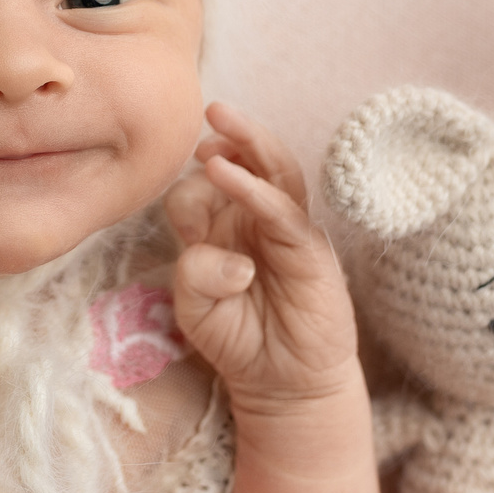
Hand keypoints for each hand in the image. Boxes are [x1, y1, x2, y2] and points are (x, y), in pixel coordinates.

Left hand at [163, 102, 360, 415]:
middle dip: (232, 133)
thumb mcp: (196, 310)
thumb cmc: (237, 339)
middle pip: (248, 162)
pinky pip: (285, 214)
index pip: (202, 190)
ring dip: (251, 143)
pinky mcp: (309, 252)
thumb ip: (195, 276)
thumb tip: (231, 258)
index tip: (184, 204)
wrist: (281, 383)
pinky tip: (231, 174)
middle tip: (211, 108)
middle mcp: (254, 219)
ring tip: (223, 120)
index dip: (189, 188)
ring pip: (276, 174)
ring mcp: (285, 231)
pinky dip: (258, 191)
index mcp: (222, 225)